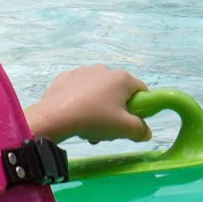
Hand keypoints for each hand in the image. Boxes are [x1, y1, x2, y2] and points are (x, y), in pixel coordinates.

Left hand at [26, 68, 151, 145]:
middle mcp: (104, 69)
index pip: (141, 91)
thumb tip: (146, 132)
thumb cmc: (94, 119)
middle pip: (118, 93)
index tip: (129, 122)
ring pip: (98, 92)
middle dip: (116, 111)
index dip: (139, 108)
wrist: (55, 117)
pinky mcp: (66, 77)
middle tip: (107, 129)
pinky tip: (73, 116)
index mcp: (122, 78)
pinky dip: (80, 101)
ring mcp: (83, 71)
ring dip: (98, 109)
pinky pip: (79, 90)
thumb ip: (140, 130)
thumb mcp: (124, 129)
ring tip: (88, 128)